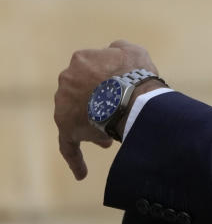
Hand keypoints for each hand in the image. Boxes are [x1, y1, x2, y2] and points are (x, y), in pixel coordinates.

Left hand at [54, 40, 158, 180]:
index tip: (120, 86)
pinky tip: (81, 174)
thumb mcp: (133, 50)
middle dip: (98, 101)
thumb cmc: (136, 73)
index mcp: (81, 60)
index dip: (108, 79)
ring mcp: (64, 106)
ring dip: (94, 123)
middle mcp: (66, 81)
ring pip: (79, 116)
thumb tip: (112, 52)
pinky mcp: (67, 129)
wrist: (132, 97)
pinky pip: (68, 146)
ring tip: (112, 136)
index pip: (91, 69)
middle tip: (116, 110)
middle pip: (82, 92)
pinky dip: (75, 159)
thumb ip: (118, 50)